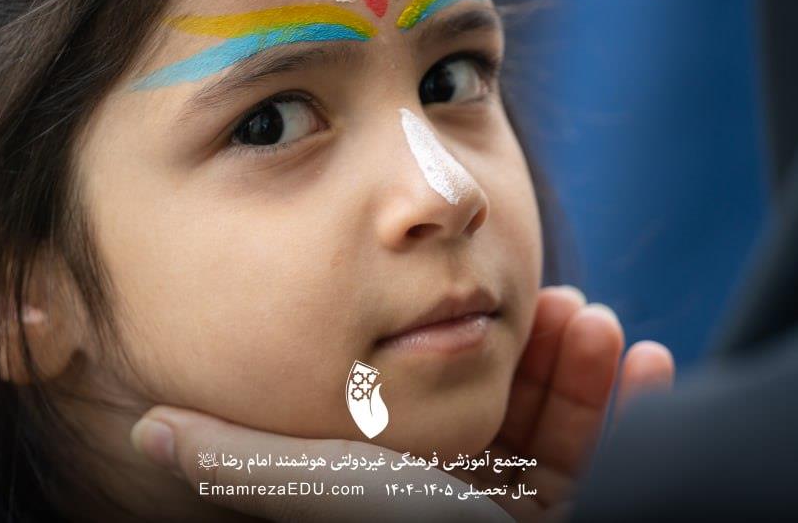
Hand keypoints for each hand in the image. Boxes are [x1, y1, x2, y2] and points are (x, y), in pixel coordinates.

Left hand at [130, 286, 672, 521]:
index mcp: (398, 499)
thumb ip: (251, 462)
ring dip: (583, 369)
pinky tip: (649, 362)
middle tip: (563, 300)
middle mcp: (461, 511)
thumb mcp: (337, 488)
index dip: (454, 348)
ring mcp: (526, 522)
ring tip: (601, 323)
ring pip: (560, 430)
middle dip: (538, 348)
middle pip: (501, 412)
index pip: (421, 413)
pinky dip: (630, 412)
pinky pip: (615, 464)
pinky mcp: (590, 522)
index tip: (487, 296)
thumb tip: (148, 426)